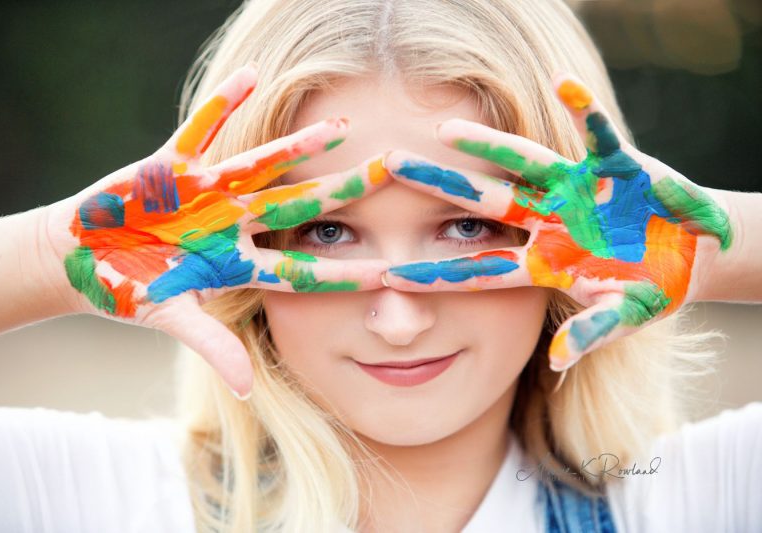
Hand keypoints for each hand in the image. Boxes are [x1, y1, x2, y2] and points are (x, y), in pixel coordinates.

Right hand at [44, 64, 390, 397]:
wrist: (81, 256)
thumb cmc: (126, 288)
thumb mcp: (169, 317)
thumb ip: (212, 345)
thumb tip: (246, 391)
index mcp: (235, 264)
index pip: (300, 269)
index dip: (343, 271)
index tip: (391, 270)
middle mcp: (232, 224)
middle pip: (296, 207)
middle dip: (341, 193)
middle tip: (391, 173)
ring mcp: (206, 193)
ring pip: (260, 165)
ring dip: (297, 147)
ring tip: (339, 127)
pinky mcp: (171, 166)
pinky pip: (199, 130)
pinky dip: (222, 104)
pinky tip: (252, 76)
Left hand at [381, 74, 732, 371]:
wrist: (693, 253)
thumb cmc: (650, 289)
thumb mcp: (623, 316)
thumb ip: (593, 334)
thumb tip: (560, 361)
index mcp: (543, 263)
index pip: (478, 269)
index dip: (434, 272)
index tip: (386, 273)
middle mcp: (549, 221)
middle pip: (483, 202)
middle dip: (438, 186)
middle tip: (387, 166)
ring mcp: (578, 191)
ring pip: (525, 162)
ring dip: (489, 144)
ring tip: (445, 128)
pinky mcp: (617, 166)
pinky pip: (599, 135)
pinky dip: (586, 111)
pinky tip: (563, 83)